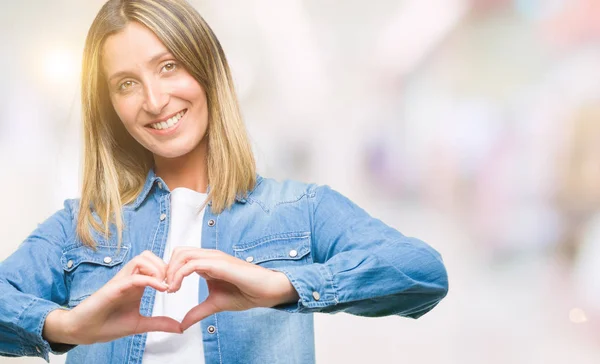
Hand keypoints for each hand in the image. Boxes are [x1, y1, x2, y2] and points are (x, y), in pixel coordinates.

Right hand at [43, 251, 181, 345]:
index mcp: (137, 284)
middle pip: (150, 255)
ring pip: (142, 258)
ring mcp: (121, 280)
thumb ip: (159, 323)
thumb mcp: (140, 324)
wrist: (84, 331)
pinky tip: (161, 289)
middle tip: (172, 283)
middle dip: (165, 266)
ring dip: (157, 269)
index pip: (155, 263)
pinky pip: (135, 276)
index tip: (177, 286)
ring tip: (165, 286)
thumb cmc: (108, 325)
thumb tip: (180, 328)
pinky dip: (150, 279)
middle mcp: (129, 278)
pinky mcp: (114, 287)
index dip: (169, 270)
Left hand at [165, 247, 299, 330]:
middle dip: (167, 268)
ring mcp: (214, 258)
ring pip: (182, 254)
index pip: (181, 257)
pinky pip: (192, 264)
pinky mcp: (219, 263)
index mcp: (208, 262)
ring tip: (170, 289)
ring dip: (171, 271)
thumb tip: (182, 324)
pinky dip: (179, 275)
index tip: (167, 289)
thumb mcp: (215, 304)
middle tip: (165, 287)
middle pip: (178, 252)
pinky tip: (177, 288)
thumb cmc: (246, 293)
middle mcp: (209, 256)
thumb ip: (198, 311)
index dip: (170, 271)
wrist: (266, 291)